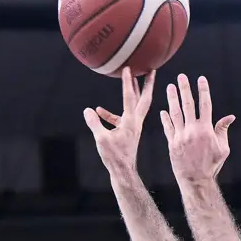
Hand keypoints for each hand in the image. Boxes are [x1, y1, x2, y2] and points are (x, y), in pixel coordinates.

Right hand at [83, 68, 154, 182]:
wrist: (124, 172)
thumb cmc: (114, 157)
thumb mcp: (102, 140)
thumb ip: (95, 124)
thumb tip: (88, 110)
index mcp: (131, 121)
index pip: (130, 97)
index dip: (128, 82)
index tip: (129, 68)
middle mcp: (135, 121)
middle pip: (144, 98)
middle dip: (148, 83)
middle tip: (152, 69)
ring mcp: (133, 126)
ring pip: (135, 105)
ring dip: (134, 92)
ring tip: (133, 80)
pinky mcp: (128, 132)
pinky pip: (120, 117)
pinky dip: (111, 113)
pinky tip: (99, 111)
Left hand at [162, 74, 232, 183]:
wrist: (195, 181)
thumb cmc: (211, 166)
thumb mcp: (223, 149)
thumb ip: (223, 131)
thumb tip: (230, 117)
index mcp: (206, 130)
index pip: (205, 105)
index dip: (203, 90)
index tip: (201, 79)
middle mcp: (192, 131)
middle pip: (188, 105)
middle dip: (185, 89)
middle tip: (181, 77)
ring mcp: (180, 136)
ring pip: (175, 113)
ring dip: (172, 99)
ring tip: (170, 87)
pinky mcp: (171, 144)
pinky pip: (168, 127)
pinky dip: (165, 118)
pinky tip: (163, 110)